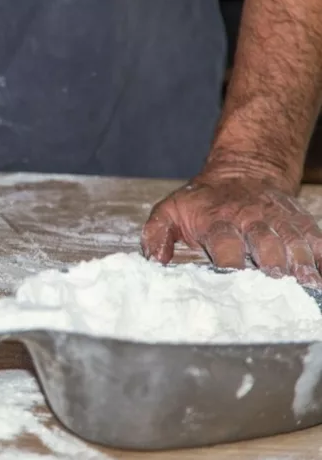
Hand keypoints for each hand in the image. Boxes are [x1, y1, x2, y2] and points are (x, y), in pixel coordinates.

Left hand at [141, 171, 321, 287]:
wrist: (243, 169)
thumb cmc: (201, 200)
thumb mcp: (169, 210)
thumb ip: (156, 233)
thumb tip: (154, 260)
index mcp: (218, 221)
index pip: (225, 242)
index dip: (230, 262)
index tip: (233, 282)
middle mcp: (252, 220)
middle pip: (266, 244)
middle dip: (272, 267)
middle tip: (277, 290)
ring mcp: (279, 221)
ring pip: (295, 243)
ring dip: (302, 265)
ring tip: (307, 287)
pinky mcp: (301, 222)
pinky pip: (317, 240)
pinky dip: (321, 258)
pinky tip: (320, 280)